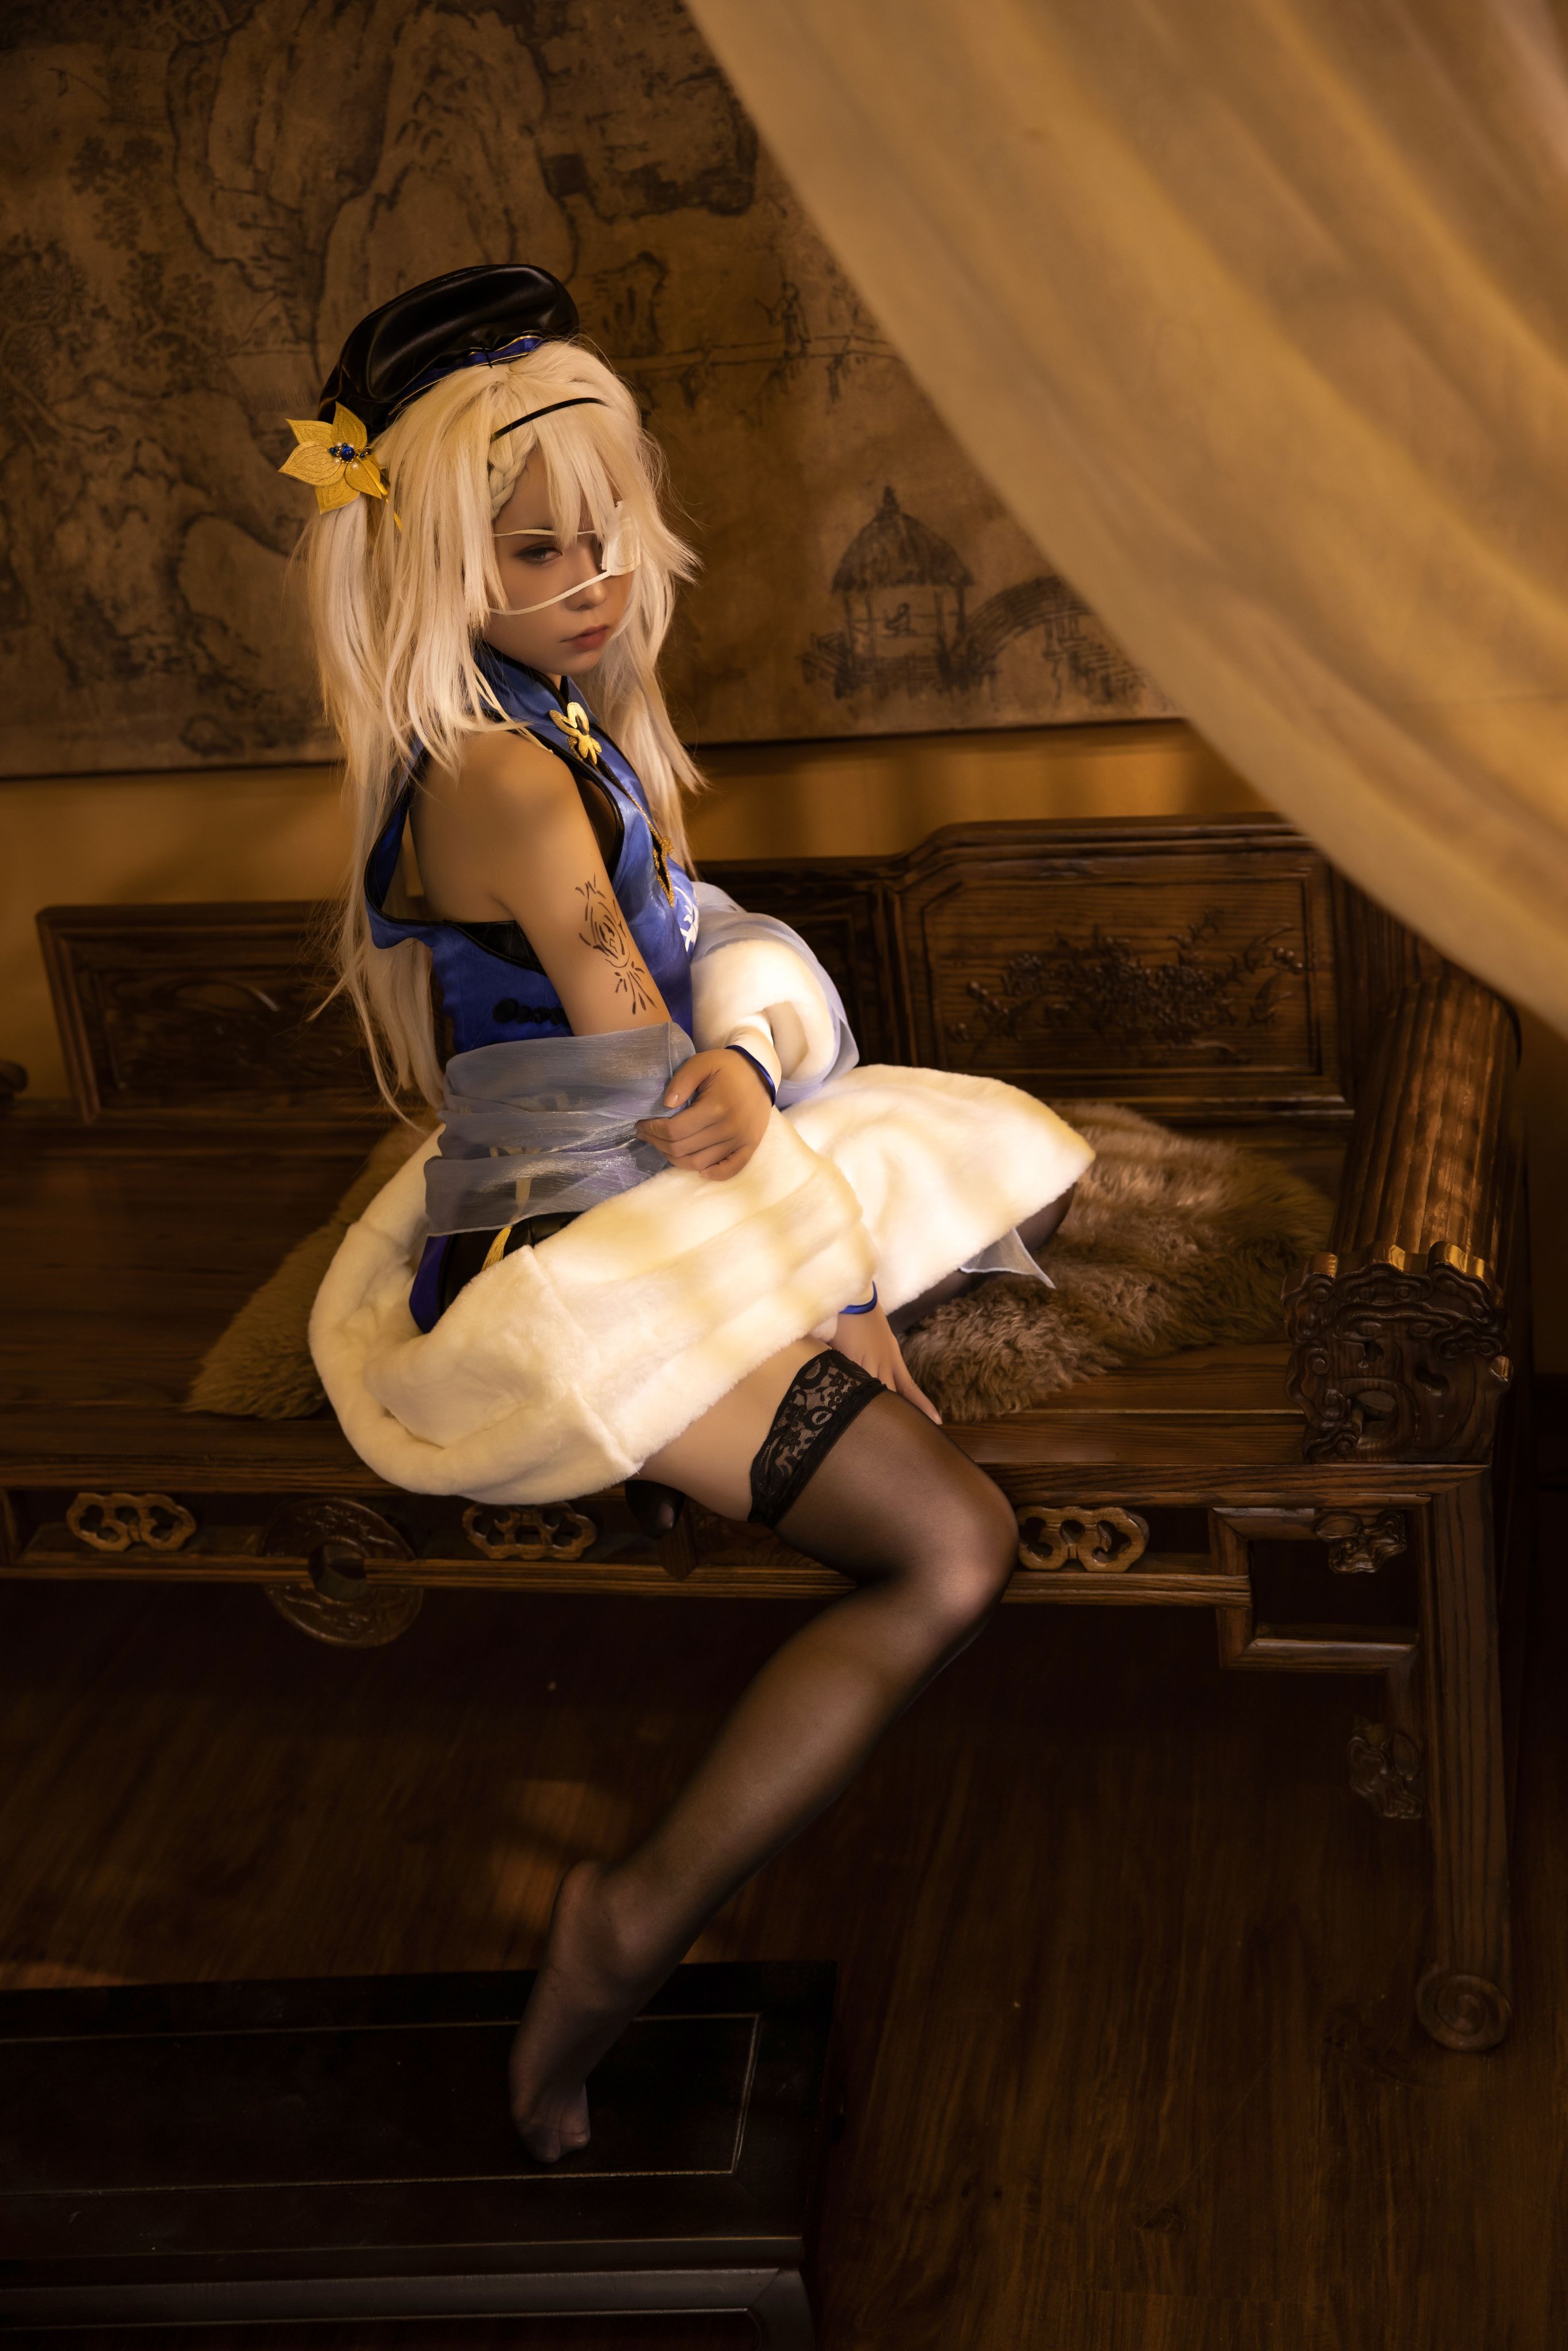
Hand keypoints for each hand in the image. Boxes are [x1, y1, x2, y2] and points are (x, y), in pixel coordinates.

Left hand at [636, 1048, 772, 1179]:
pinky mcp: (750, 1146)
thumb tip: (666, 1105)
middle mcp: (729, 1128)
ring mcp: (741, 1140)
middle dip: (658, 1143)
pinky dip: (713, 1174)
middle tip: (646, 1134)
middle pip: (683, 1148)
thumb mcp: (702, 1063)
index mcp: (716, 1107)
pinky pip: (730, 1169)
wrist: (760, 1072)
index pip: (675, 1130)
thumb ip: (681, 1081)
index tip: (641, 1124)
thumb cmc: (727, 1067)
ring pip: (699, 1162)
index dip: (653, 1130)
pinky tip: (699, 1171)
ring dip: (675, 1158)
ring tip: (663, 1146)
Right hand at [832, 1300, 941, 1422]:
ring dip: (875, 1411)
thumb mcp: (883, 1341)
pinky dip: (853, 1395)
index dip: (923, 1406)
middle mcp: (884, 1364)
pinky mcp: (850, 1360)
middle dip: (898, 1415)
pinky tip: (850, 1409)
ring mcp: (867, 1364)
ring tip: (879, 1434)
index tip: (937, 1421)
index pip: (910, 1388)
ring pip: (875, 1393)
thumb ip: (883, 1360)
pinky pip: (854, 1383)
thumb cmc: (867, 1318)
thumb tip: (879, 1377)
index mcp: (893, 1359)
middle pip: (893, 1395)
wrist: (856, 1301)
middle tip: (906, 1437)